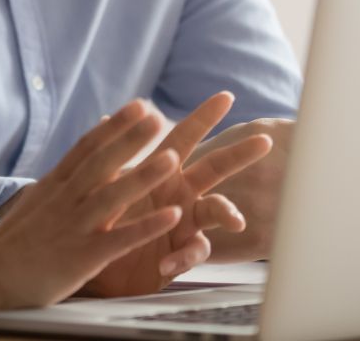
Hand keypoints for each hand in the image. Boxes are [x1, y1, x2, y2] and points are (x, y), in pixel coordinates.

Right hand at [0, 99, 187, 321]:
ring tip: (173, 157)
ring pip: (112, 195)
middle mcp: (63, 200)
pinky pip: (119, 239)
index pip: (87, 147)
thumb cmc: (11, 243)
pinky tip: (173, 216)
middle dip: (130, 138)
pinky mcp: (80, 257)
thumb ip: (59, 183)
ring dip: (143, 175)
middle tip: (157, 115)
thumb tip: (75, 162)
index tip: (139, 106)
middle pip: (101, 162)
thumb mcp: (35, 203)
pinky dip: (146, 226)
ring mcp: (72, 227)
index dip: (114, 126)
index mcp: (53, 185)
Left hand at [82, 92, 272, 295]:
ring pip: (217, 210)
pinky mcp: (181, 253)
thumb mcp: (105, 185)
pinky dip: (182, 257)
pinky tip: (166, 262)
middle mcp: (179, 193)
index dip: (203, 118)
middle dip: (238, 154)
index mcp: (160, 171)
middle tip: (264, 141)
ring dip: (227, 212)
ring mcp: (185, 222)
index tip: (226, 96)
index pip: (183, 138)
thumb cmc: (106, 218)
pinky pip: (192, 252)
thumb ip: (113, 157)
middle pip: (214, 168)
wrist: (95, 261)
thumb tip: (107, 118)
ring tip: (234, 220)